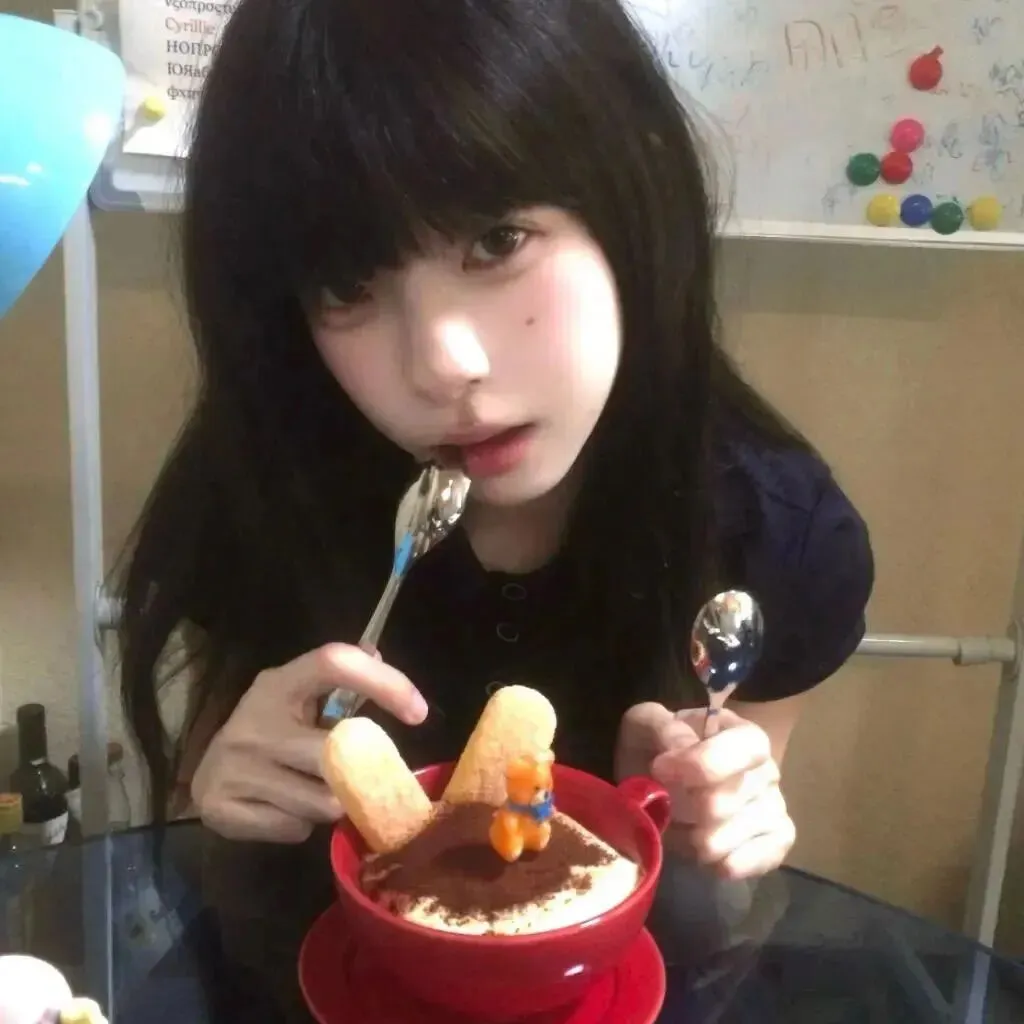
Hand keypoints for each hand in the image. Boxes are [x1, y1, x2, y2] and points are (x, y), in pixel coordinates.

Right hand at [192, 643, 427, 842]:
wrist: (203, 777)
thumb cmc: (268, 730)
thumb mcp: (297, 697)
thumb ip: (338, 680)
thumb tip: (377, 654)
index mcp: (279, 683)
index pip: (334, 663)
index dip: (384, 682)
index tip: (419, 712)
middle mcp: (254, 720)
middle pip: (336, 753)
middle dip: (359, 772)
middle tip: (362, 777)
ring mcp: (235, 766)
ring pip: (322, 801)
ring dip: (332, 803)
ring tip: (315, 790)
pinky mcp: (223, 807)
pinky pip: (295, 828)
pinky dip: (302, 825)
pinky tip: (285, 808)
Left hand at [618, 704, 794, 879]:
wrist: (670, 778)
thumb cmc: (660, 745)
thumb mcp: (649, 723)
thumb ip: (664, 730)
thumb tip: (680, 752)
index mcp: (743, 735)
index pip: (745, 749)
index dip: (702, 764)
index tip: (660, 769)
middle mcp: (767, 771)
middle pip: (725, 802)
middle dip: (685, 808)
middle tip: (664, 803)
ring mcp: (773, 809)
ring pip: (731, 837)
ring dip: (693, 839)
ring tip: (679, 826)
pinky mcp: (774, 843)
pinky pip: (758, 859)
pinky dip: (725, 863)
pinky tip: (705, 856)